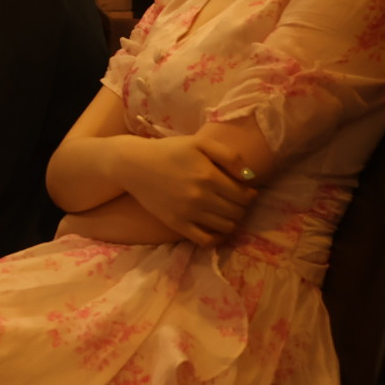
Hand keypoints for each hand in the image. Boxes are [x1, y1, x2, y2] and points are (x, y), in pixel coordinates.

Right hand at [118, 135, 257, 245]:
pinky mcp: (177, 224)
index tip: (245, 190)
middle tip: (235, 201)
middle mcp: (201, 198)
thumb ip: (229, 156)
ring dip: (232, 221)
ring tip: (226, 212)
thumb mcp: (199, 143)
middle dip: (241, 207)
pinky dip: (218, 239)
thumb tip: (251, 177)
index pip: (245, 196)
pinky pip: (206, 241)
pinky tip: (218, 230)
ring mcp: (189, 213)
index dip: (250, 194)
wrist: (134, 164)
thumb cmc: (169, 150)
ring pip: (226, 227)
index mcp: (209, 176)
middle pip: (237, 212)